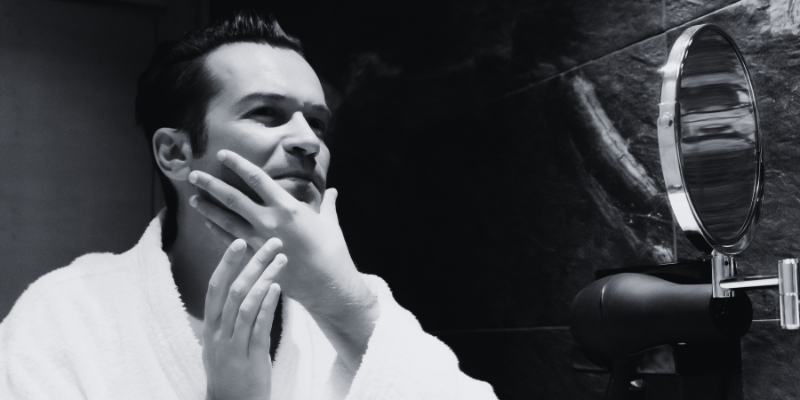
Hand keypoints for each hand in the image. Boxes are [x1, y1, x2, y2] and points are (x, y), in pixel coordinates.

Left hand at [188, 150, 378, 372]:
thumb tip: (333, 191)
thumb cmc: (332, 251)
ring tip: (193, 198)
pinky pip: (230, 242)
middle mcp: (270, 221)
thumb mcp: (329, 222)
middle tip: (194, 174)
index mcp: (288, 207)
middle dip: (211, 184)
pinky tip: (207, 223)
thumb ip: (327, 204)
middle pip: (233, 198)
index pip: (257, 178)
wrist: (327, 284)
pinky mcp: (256, 258)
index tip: (222, 154)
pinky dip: (217, 231)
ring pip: (226, 220)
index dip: (238, 164)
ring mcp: (260, 240)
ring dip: (207, 208)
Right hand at [203, 238, 285, 399]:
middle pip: (233, 290)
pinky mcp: (251, 358)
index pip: (215, 287)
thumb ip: (227, 318)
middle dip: (252, 263)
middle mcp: (219, 334)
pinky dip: (266, 305)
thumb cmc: (230, 372)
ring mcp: (233, 346)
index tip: (239, 241)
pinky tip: (277, 288)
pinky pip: (258, 327)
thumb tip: (238, 289)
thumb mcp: (221, 343)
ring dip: (265, 278)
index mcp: (210, 327)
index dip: (226, 263)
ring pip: (246, 304)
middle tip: (270, 242)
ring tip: (281, 260)